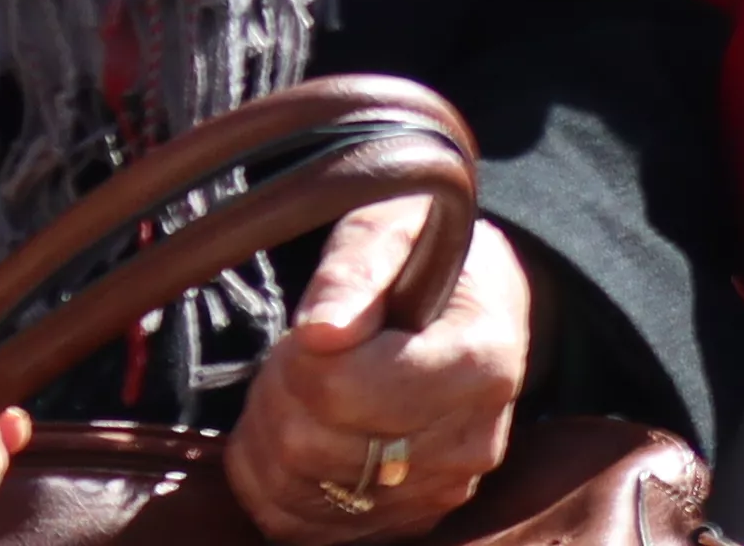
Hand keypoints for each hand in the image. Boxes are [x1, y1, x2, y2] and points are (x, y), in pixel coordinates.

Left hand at [219, 195, 533, 532]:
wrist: (474, 304)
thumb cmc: (424, 256)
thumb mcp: (391, 229)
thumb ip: (354, 271)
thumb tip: (320, 332)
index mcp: (477, 360)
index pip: (346, 391)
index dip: (298, 358)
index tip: (307, 327)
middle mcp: (470, 440)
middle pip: (317, 448)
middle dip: (275, 395)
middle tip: (288, 355)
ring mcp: (443, 489)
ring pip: (304, 495)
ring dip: (266, 439)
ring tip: (287, 389)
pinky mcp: (411, 517)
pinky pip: (310, 529)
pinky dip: (271, 485)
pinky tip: (281, 434)